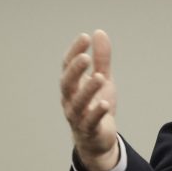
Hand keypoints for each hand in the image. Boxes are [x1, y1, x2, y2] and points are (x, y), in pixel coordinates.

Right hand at [60, 30, 118, 170]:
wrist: (97, 138)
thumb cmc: (96, 104)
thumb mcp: (102, 78)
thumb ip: (102, 58)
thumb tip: (99, 32)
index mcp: (73, 85)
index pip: (68, 66)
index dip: (74, 52)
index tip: (85, 37)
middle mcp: (70, 100)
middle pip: (67, 84)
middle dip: (75, 71)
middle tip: (86, 57)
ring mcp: (78, 116)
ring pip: (78, 103)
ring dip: (88, 90)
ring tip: (100, 77)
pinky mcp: (89, 130)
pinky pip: (90, 122)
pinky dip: (96, 113)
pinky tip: (104, 104)